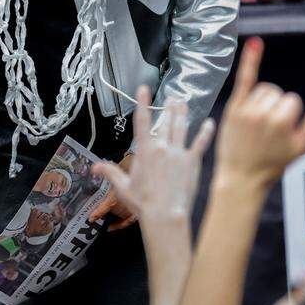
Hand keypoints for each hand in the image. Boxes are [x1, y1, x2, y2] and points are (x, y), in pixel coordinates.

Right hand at [92, 86, 214, 228]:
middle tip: (172, 97)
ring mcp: (178, 153)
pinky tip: (210, 123)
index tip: (144, 89)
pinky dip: (205, 133)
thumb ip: (110, 172)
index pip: (142, 121)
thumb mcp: (122, 187)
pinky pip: (200, 144)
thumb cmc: (143, 203)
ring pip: (181, 128)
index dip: (142, 103)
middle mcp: (162, 147)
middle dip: (168, 108)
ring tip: (183, 102)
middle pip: (165, 122)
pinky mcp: (192, 162)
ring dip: (182, 114)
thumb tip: (94, 167)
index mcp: (144, 151)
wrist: (165, 215)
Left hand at [214, 37, 304, 192]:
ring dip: (263, 101)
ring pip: (263, 89)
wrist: (241, 176)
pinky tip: (256, 43)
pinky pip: (244, 79)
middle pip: (277, 93)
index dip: (290, 116)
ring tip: (257, 123)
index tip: (281, 132)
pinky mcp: (233, 108)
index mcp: (282, 123)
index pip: (293, 100)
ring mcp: (246, 109)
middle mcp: (263, 113)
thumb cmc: (273, 164)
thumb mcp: (300, 148)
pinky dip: (250, 59)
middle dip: (276, 107)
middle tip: (267, 130)